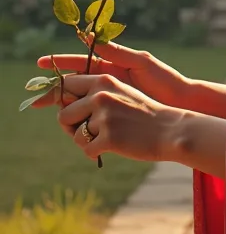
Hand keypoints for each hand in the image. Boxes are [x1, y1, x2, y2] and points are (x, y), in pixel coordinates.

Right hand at [34, 41, 191, 110]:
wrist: (181, 101)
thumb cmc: (165, 79)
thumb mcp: (141, 62)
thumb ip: (117, 52)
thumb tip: (90, 36)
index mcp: (112, 66)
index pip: (81, 64)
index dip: (61, 64)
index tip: (41, 64)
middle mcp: (108, 82)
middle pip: (75, 85)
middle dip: (55, 90)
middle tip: (36, 98)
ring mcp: (111, 100)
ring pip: (80, 102)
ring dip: (64, 106)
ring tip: (50, 111)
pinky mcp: (115, 116)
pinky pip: (93, 118)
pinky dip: (80, 121)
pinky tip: (70, 126)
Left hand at [56, 72, 181, 163]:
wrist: (170, 130)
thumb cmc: (144, 114)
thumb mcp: (121, 93)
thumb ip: (95, 94)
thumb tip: (62, 106)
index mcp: (103, 80)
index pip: (66, 85)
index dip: (56, 97)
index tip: (46, 104)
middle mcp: (101, 95)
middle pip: (63, 114)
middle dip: (70, 127)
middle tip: (85, 132)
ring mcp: (104, 116)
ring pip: (75, 135)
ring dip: (86, 141)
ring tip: (105, 140)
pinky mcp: (108, 137)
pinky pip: (87, 149)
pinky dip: (95, 153)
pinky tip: (110, 149)